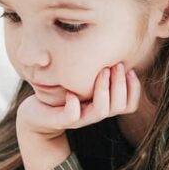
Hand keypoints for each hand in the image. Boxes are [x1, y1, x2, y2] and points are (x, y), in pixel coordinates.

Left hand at [17, 62, 140, 137]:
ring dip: (104, 90)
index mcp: (103, 105)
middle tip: (115, 65)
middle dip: (121, 84)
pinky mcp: (60, 120)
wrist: (35, 114)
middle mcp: (94, 114)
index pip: (129, 105)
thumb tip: (114, 49)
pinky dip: (73, 104)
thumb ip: (99, 71)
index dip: (133, 88)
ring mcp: (78, 118)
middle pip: (119, 106)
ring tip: (101, 72)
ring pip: (101, 111)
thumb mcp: (82, 80)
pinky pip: (72, 115)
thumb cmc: (61, 93)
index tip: (129, 69)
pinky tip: (70, 93)